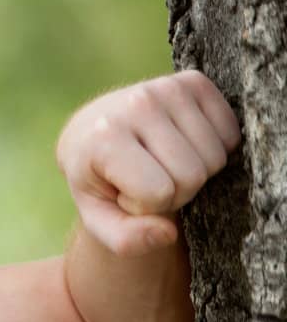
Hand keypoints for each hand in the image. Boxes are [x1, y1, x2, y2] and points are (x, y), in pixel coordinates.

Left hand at [55, 69, 241, 256]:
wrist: (91, 134)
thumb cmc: (98, 180)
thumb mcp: (98, 217)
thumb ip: (125, 239)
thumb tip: (166, 234)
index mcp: (104, 136)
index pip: (158, 192)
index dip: (146, 205)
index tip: (124, 191)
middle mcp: (136, 103)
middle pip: (192, 175)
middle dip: (173, 190)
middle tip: (145, 177)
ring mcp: (166, 87)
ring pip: (215, 158)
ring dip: (194, 170)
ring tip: (160, 161)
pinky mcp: (193, 81)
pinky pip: (230, 134)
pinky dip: (213, 148)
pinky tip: (181, 144)